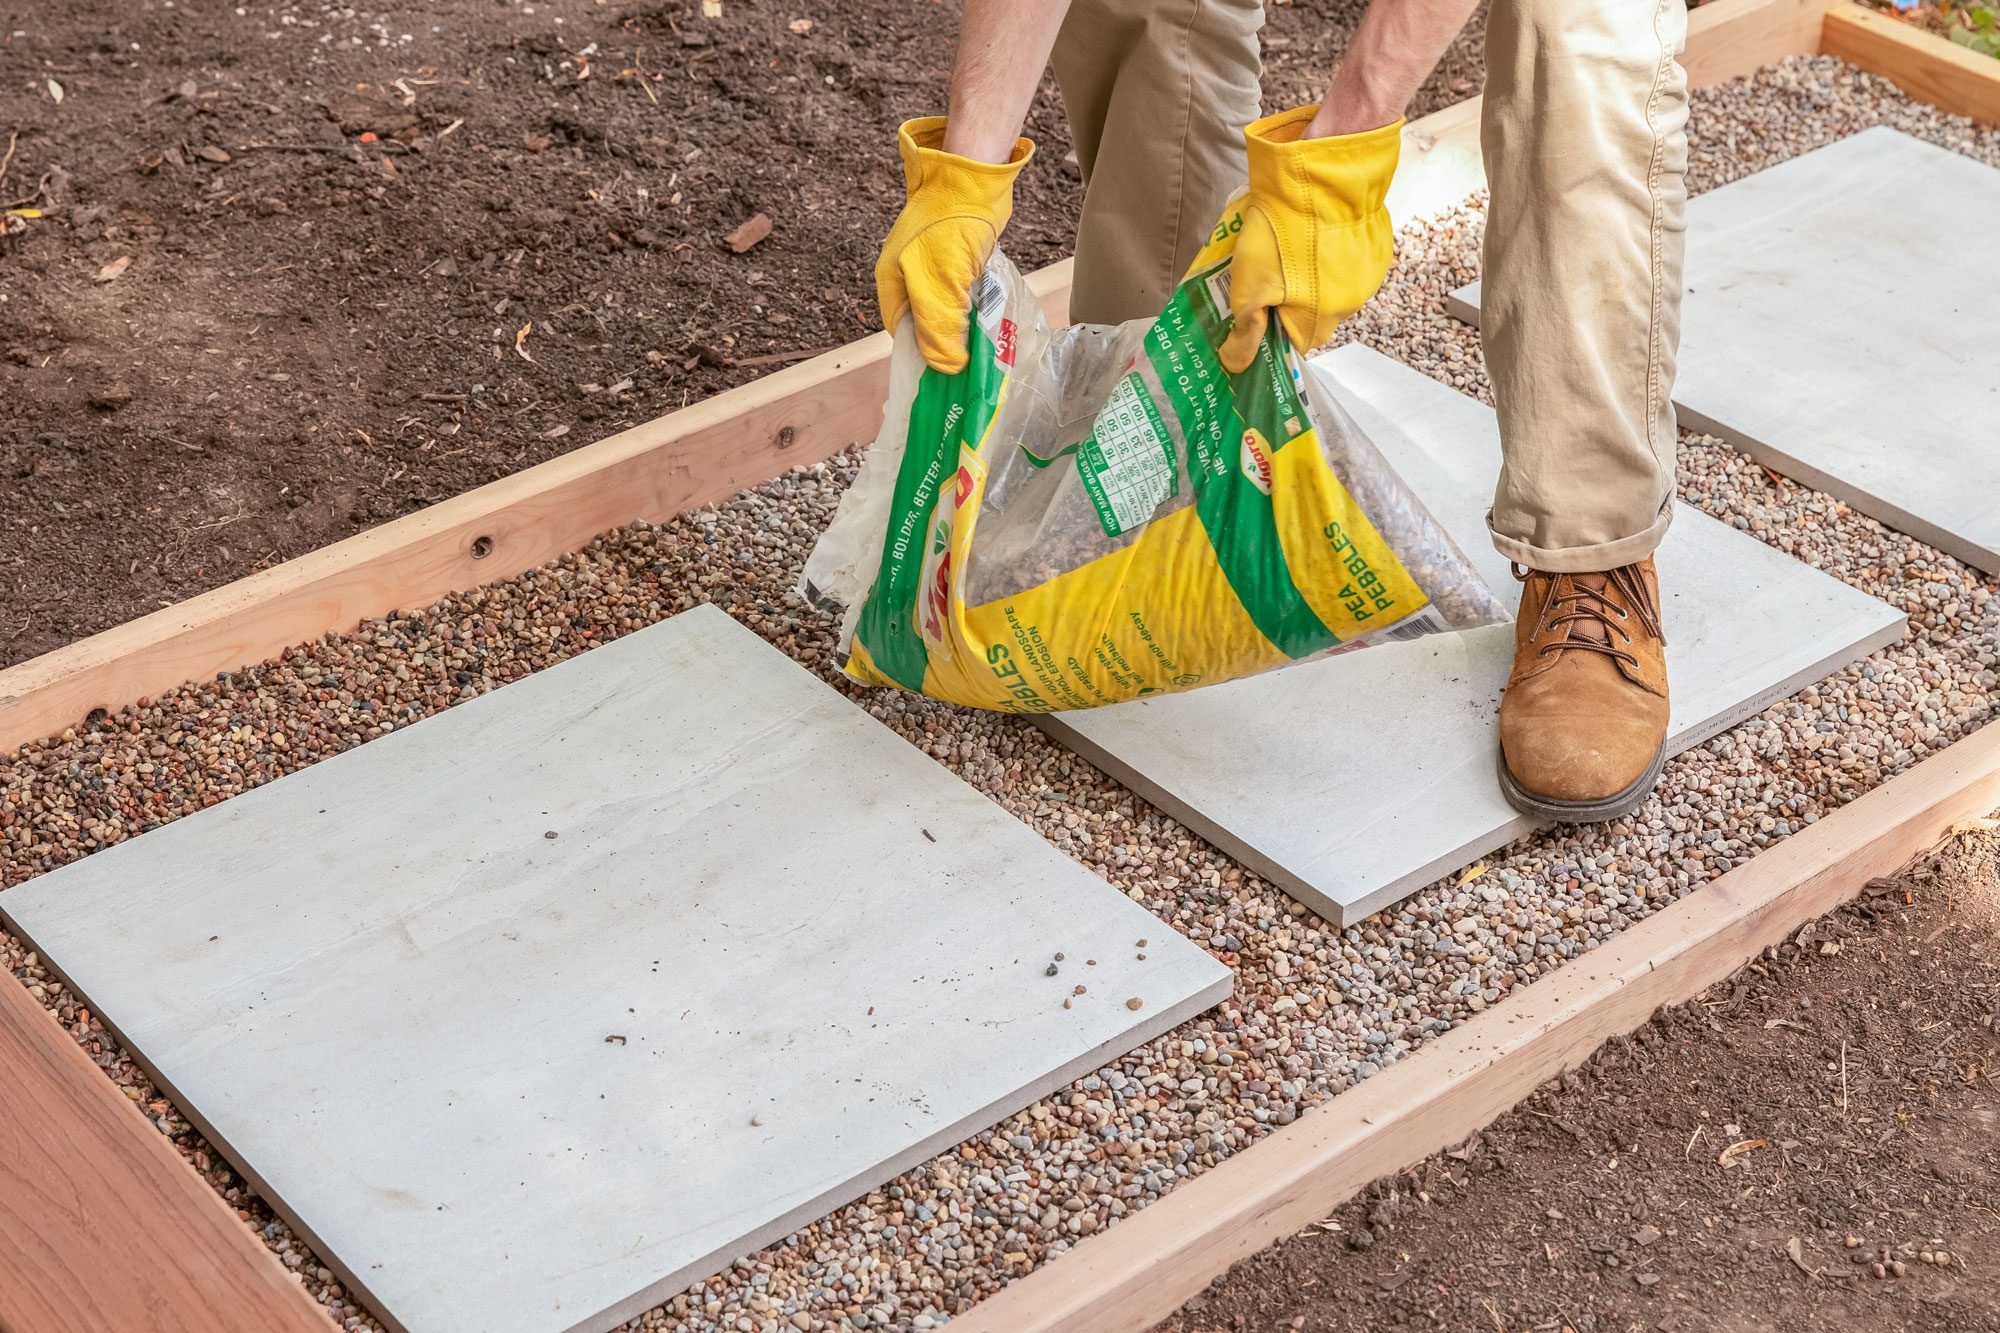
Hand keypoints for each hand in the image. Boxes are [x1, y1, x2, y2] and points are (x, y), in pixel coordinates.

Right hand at [874, 117, 1033, 374]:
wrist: (974, 178)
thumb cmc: (946, 229)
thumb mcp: (936, 285)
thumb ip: (937, 329)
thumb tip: (946, 368)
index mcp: (893, 284)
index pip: (904, 336)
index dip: (924, 355)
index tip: (950, 372)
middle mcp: (910, 279)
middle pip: (927, 325)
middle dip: (948, 343)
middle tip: (974, 363)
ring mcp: (936, 269)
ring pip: (950, 311)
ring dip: (967, 326)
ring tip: (987, 345)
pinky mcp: (960, 261)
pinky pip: (967, 295)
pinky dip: (979, 306)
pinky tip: (993, 316)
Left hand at [1217, 108, 1401, 373]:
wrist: (1322, 179)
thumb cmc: (1282, 238)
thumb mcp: (1249, 287)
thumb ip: (1244, 330)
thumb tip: (1235, 365)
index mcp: (1320, 321)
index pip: (1292, 342)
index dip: (1271, 328)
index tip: (1255, 306)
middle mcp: (1351, 305)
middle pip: (1313, 314)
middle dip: (1291, 298)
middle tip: (1267, 270)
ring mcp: (1368, 274)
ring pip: (1332, 285)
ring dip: (1313, 274)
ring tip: (1289, 246)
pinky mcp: (1376, 246)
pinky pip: (1349, 259)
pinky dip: (1331, 252)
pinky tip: (1312, 232)